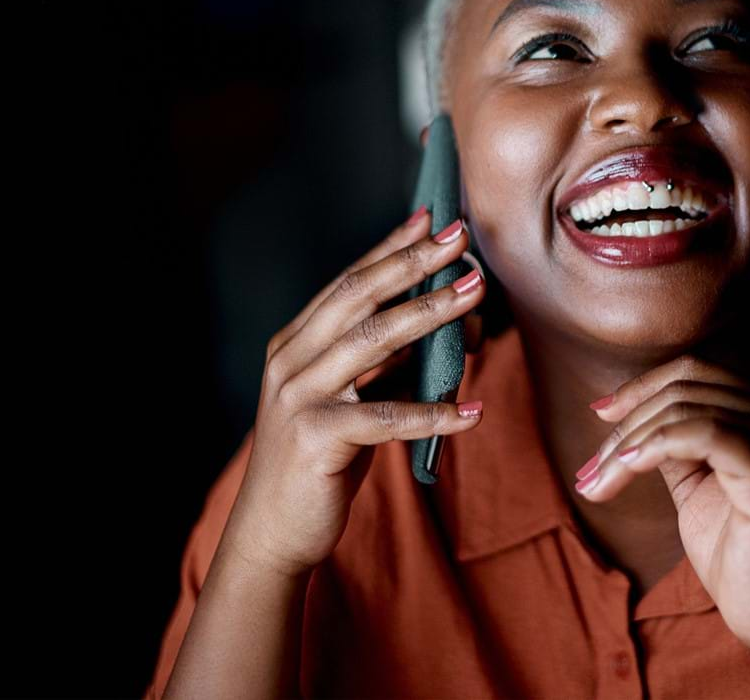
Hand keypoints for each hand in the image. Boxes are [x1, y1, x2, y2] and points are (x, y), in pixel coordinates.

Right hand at [219, 207, 487, 578]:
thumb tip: (443, 323)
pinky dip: (432, 413)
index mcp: (297, 343)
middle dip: (413, 263)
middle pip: (359, 296)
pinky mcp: (316, 438)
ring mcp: (300, 396)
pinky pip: (385, 418)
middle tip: (460, 237)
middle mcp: (291, 360)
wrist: (275, 531)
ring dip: (429, 314)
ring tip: (475, 295)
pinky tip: (472, 411)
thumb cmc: (322, 460)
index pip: (349, 281)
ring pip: (372, 341)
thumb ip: (385, 363)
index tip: (432, 218)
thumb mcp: (353, 399)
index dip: (391, 247)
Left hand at [573, 355, 749, 658]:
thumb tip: (623, 413)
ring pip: (686, 409)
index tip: (598, 415)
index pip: (694, 371)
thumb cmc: (736, 553)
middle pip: (684, 387)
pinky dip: (656, 446)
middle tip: (590, 472)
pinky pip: (705, 433)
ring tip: (598, 482)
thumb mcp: (696, 484)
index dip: (640, 387)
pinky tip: (627, 469)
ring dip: (629, 443)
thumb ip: (674, 443)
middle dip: (625, 424)